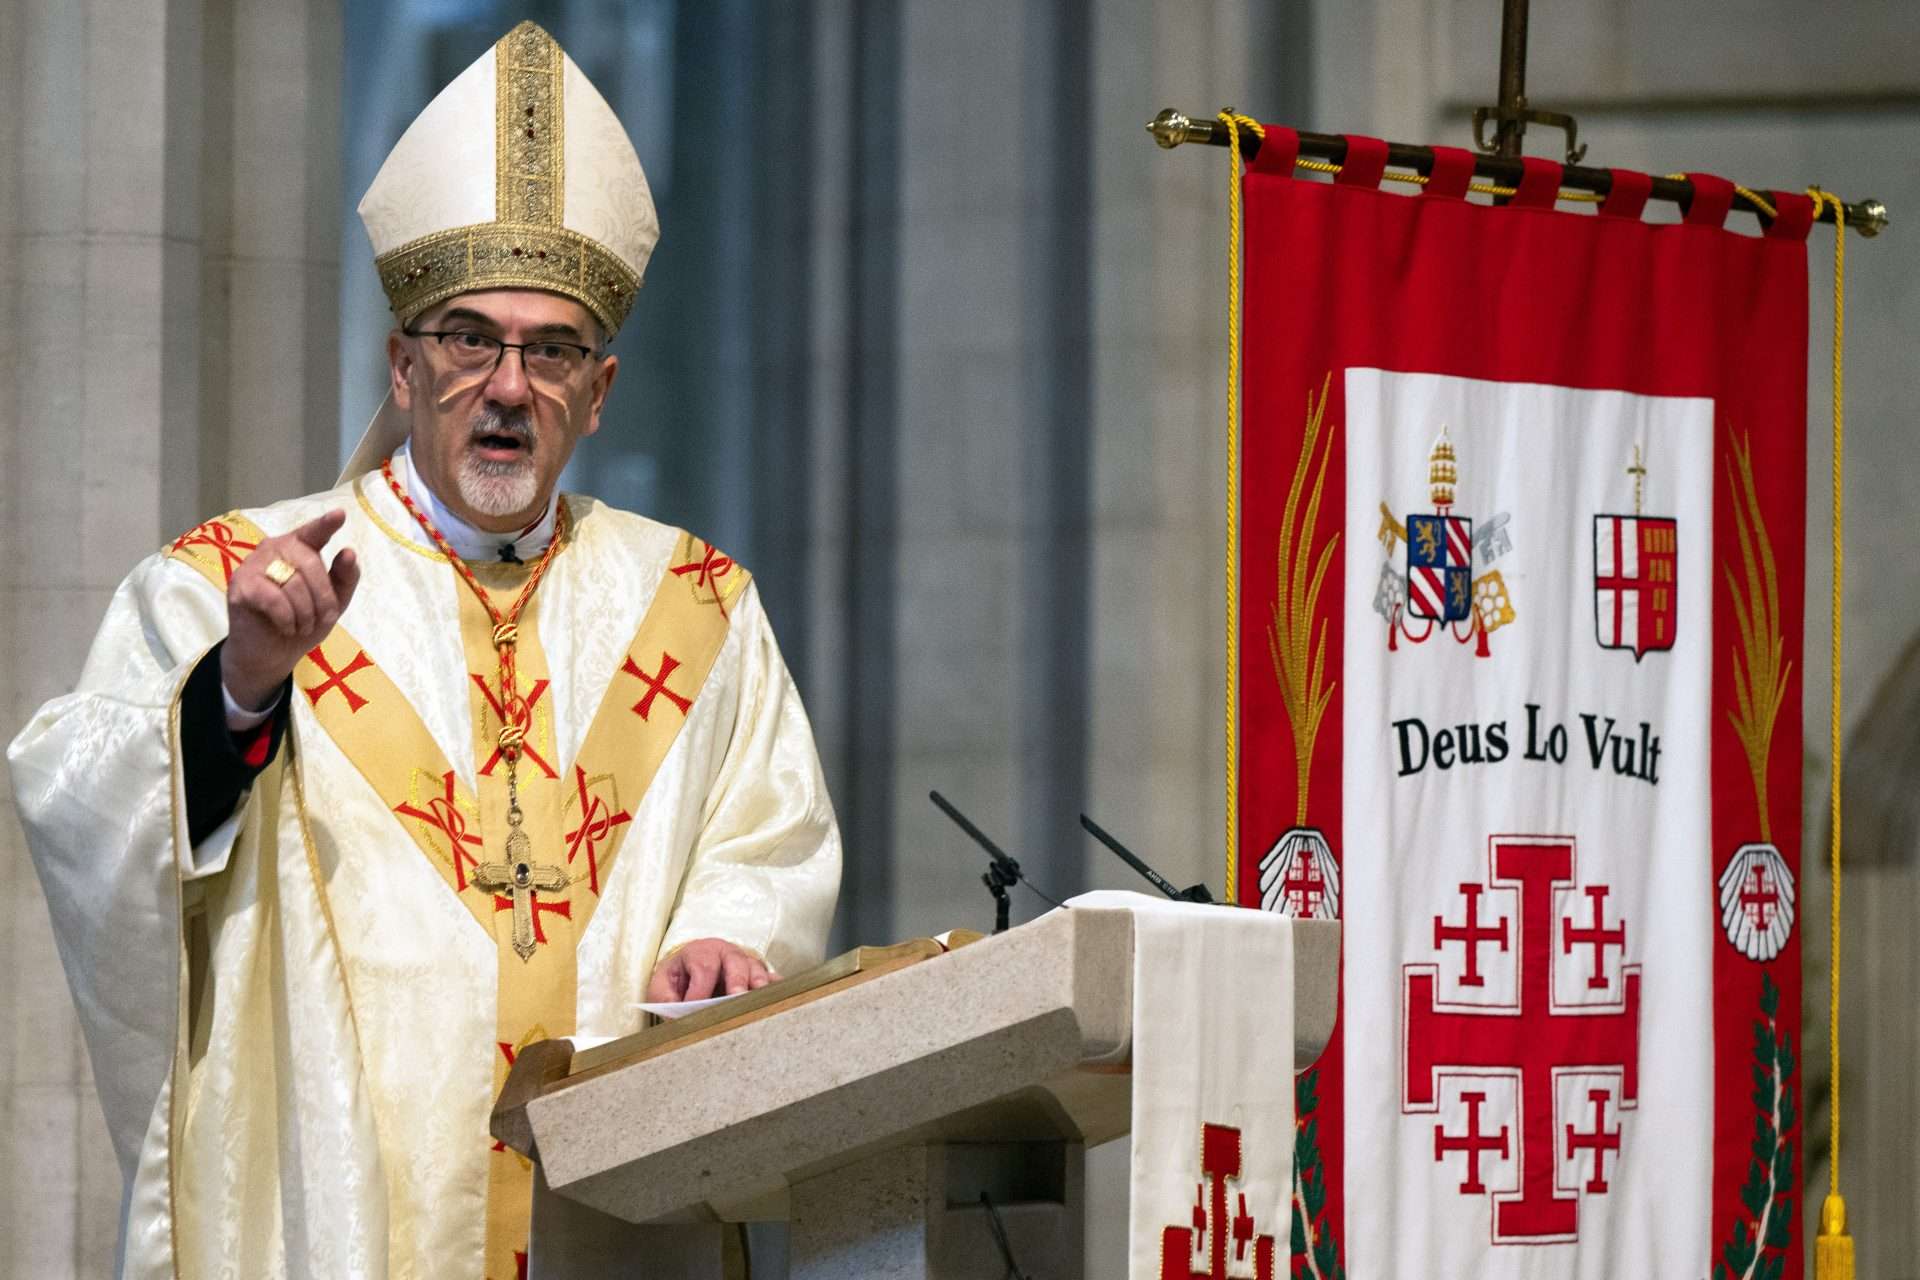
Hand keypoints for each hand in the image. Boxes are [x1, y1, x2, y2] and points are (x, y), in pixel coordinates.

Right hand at [221, 511, 360, 710]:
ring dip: (306, 613)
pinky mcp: (239, 586)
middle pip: (310, 562)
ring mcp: (252, 565)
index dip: (326, 524)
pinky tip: (286, 627)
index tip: (339, 514)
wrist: (271, 654)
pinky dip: (287, 618)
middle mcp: (273, 549)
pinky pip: (274, 598)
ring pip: (293, 582)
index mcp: (298, 548)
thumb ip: (344, 577)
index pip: (313, 533)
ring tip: (301, 625)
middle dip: (323, 597)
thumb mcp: (333, 602)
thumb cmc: (302, 622)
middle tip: (323, 619)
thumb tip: (348, 552)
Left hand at [646, 938, 777, 1000]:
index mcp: (700, 952)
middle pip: (735, 963)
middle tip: (737, 997)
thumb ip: (663, 998)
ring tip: (759, 999)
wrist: (693, 968)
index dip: (700, 991)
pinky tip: (775, 1000)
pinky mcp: (759, 974)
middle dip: (736, 981)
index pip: (703, 968)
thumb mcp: (662, 985)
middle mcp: (726, 953)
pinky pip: (771, 978)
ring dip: (758, 984)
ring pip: (756, 969)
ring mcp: (745, 962)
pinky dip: (774, 988)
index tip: (694, 1010)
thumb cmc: (679, 977)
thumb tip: (676, 1013)